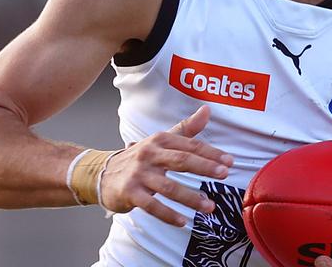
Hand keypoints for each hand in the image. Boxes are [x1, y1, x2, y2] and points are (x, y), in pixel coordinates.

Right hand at [97, 104, 234, 225]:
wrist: (102, 173)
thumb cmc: (140, 157)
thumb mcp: (161, 140)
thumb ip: (186, 128)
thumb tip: (207, 110)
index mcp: (160, 139)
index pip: (190, 145)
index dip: (211, 153)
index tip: (229, 162)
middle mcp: (149, 154)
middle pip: (181, 160)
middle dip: (205, 167)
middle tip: (224, 175)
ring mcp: (139, 174)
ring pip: (169, 187)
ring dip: (191, 198)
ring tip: (209, 206)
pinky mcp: (130, 193)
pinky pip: (152, 206)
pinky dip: (168, 214)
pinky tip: (182, 221)